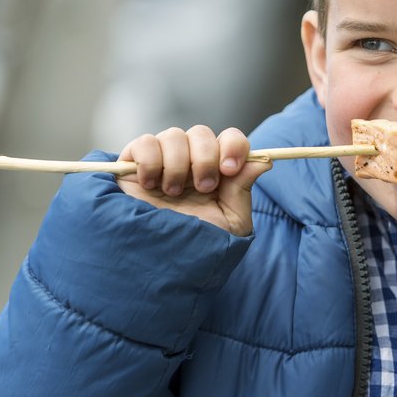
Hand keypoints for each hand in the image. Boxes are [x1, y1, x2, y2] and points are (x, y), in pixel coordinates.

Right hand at [116, 125, 270, 236]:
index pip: (230, 139)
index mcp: (215, 170)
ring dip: (177, 165)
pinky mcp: (133, 163)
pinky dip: (150, 162)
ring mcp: (162, 160)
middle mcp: (190, 161)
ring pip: (173, 135)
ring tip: (172, 193)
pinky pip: (145, 142)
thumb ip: (243, 190)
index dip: (233, 146)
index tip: (229, 170)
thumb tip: (264, 161)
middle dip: (204, 159)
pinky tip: (150, 185)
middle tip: (202, 188)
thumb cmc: (195, 245)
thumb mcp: (229, 223)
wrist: (156, 263)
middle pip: (201, 132)